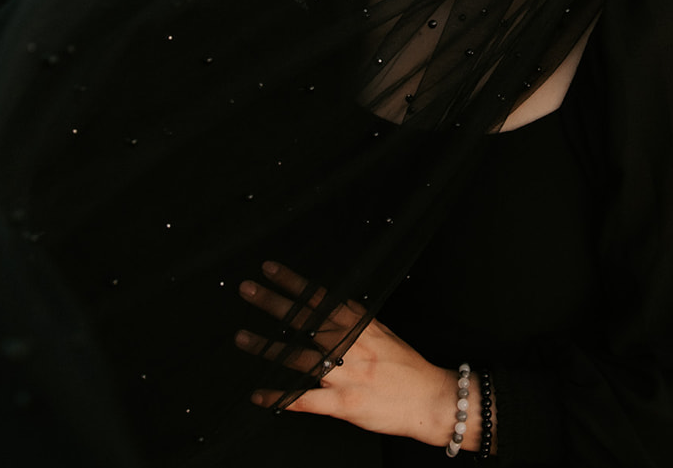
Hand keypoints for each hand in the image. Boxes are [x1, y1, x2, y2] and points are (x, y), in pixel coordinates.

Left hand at [235, 262, 479, 447]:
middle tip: (247, 290)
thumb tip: (331, 302)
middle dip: (274, 303)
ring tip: (242, 337)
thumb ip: (356, 320)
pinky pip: (305, 400)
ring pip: (299, 358)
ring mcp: (346, 375)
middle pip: (306, 320)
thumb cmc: (407, 367)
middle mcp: (351, 346)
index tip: (271, 269)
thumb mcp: (383, 333)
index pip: (322, 298)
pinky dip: (280, 398)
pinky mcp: (343, 404)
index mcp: (360, 326)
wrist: (431, 399)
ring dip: (268, 348)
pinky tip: (259, 396)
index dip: (294, 282)